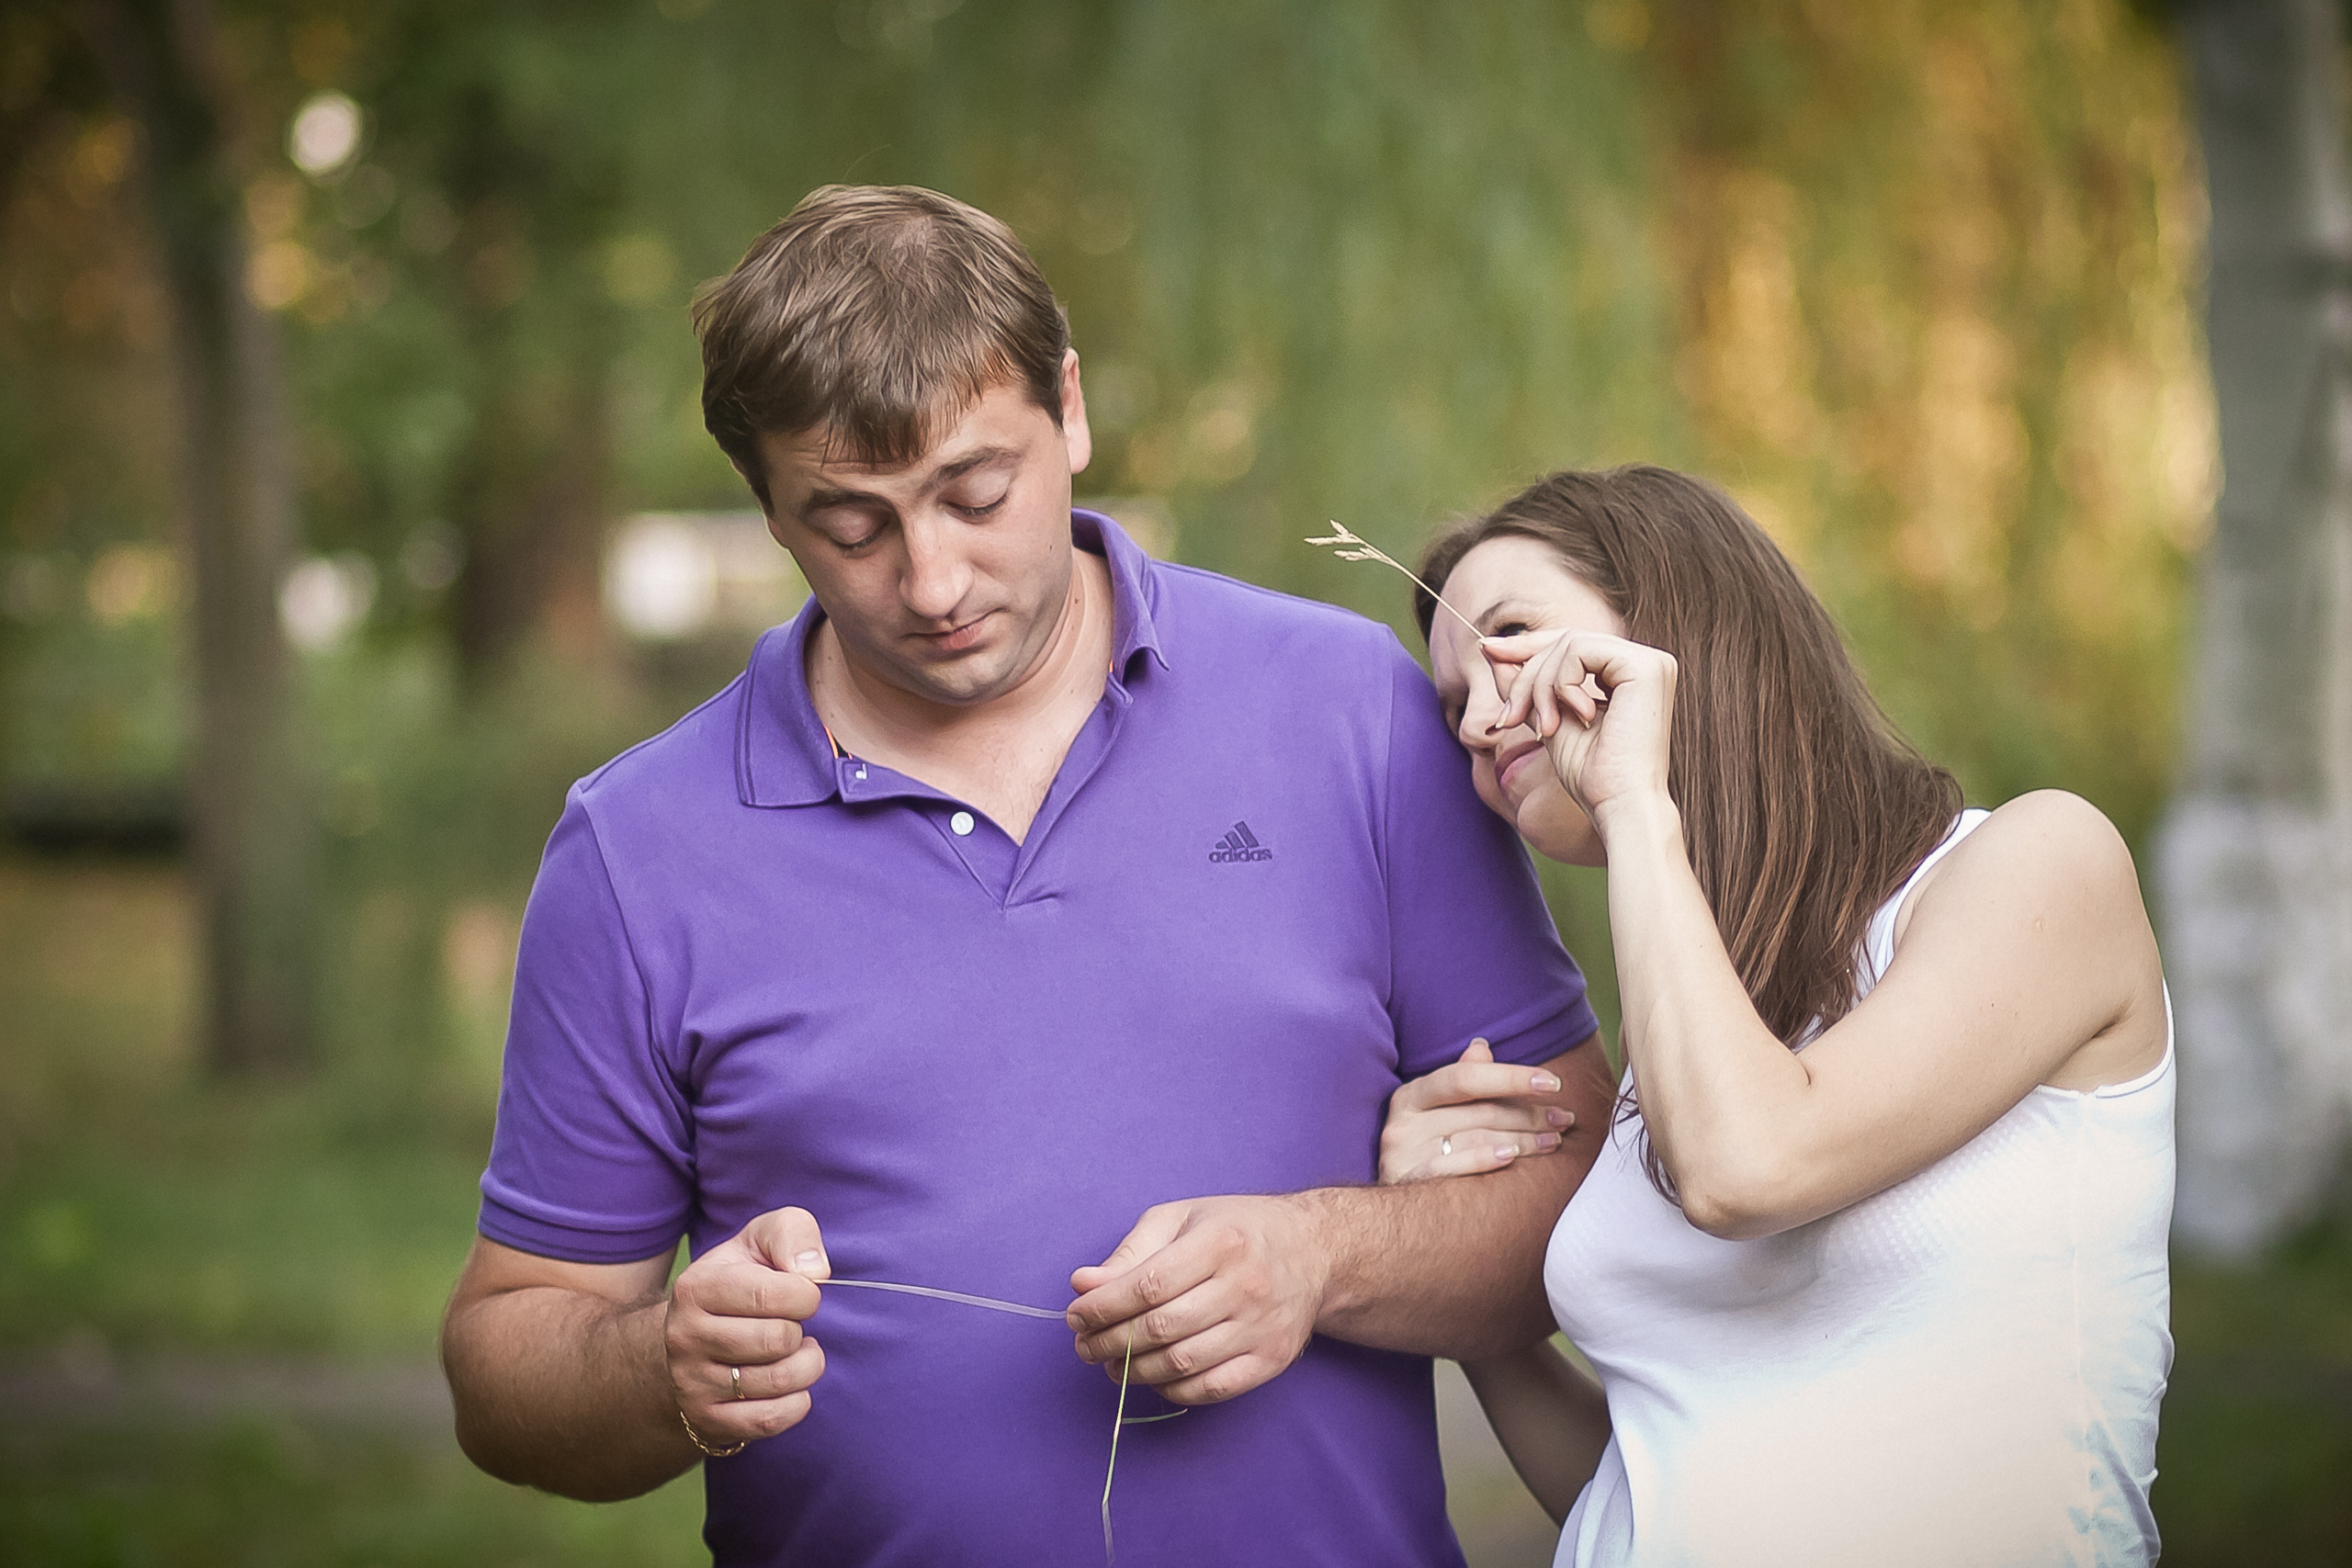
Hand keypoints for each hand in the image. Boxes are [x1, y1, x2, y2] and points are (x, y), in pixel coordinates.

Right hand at [664, 1206, 830, 1449]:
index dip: (806, 1295)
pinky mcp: (707, 1419)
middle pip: (778, 1340)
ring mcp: (691, 1382)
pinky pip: (771, 1419)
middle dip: (801, 1330)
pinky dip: (798, 1402)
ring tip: (796, 1352)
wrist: (699, 1334)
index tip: (803, 1294)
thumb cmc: (743, 1278)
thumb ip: (793, 1234)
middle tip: (792, 1325)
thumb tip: (816, 1271)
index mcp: (696, 1287)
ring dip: (807, 1366)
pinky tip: (792, 1385)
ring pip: (779, 1381)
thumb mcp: (761, 1239)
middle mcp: (684, 1336)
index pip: (773, 1294)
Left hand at [1065, 1195, 1329, 1404]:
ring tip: (1111, 1362)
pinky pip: (1212, 1388)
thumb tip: (1083, 1285)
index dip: (1103, 1307)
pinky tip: (1153, 1376)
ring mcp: (1262, 1327)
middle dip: (1110, 1342)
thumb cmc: (1235, 1230)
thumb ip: (1131, 1251)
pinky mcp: (1272, 1359)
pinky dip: (1172, 1389)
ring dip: (1134, 1371)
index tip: (1076, 1317)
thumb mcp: (1182, 1219)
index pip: (1148, 1286)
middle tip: (1084, 1345)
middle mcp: (1246, 1286)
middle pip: (1161, 1328)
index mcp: (1221, 1242)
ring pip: (1182, 1363)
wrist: (1313, 1250)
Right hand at [1379, 1037, 1573, 1182]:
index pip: (1467, 1075)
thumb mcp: (1437, 1113)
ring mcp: (1402, 1154)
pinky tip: (1511, 1159)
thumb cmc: (1425, 1153)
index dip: (1513, 1077)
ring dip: (1522, 1140)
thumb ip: (1462, 1080)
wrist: (1387, 1214)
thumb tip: (1482, 1046)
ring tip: (1554, 1142)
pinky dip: (1483, 1160)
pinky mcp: (1405, 1182)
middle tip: (1565, 1119)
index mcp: (1412, 1095)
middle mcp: (1403, 1121)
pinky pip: (1450, 1167)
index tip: (1554, 1083)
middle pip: (1479, 1111)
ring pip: (1475, 1138)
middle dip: (1529, 1114)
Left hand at [1481, 630, 1676, 834]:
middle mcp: (1645, 662)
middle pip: (1565, 640)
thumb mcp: (1547, 719)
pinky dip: (1560, 683)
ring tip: (1544, 727)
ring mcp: (1650, 662)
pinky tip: (1574, 717)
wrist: (1618, 804)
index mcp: (1628, 675)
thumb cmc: (1591, 775)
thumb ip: (1526, 685)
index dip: (1528, 647)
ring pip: (1569, 644)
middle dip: (1527, 676)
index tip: (1487, 650)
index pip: (1571, 645)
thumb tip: (1490, 648)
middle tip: (1509, 717)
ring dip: (1540, 685)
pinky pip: (1580, 650)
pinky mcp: (1646, 667)